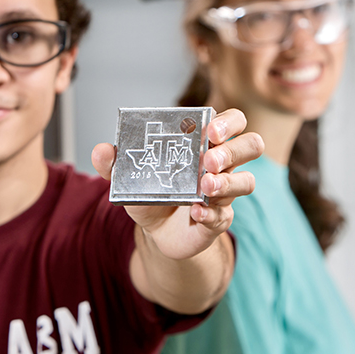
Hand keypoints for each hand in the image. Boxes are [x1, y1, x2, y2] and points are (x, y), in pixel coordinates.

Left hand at [91, 108, 263, 259]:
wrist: (155, 231)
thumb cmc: (151, 192)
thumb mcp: (130, 176)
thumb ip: (114, 163)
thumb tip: (102, 150)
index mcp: (204, 144)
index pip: (233, 122)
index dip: (229, 123)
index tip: (211, 131)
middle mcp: (221, 166)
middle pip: (252, 146)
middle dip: (233, 150)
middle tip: (207, 160)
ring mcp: (224, 193)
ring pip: (247, 181)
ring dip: (228, 182)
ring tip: (204, 186)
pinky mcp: (219, 220)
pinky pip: (225, 216)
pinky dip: (210, 214)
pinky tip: (195, 213)